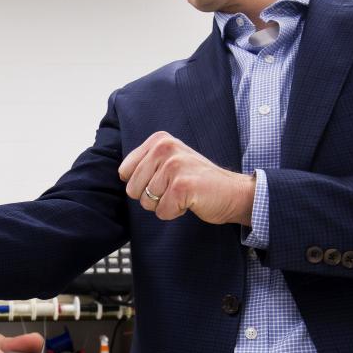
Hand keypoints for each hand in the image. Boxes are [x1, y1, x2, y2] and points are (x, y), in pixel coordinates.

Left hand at [119, 131, 255, 223]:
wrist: (231, 192)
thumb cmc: (198, 180)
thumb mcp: (169, 161)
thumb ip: (146, 163)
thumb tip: (121, 175)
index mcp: (159, 140)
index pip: (125, 172)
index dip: (142, 184)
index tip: (163, 180)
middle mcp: (165, 148)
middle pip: (133, 190)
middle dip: (152, 197)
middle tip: (175, 189)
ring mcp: (174, 166)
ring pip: (146, 202)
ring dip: (165, 204)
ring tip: (183, 194)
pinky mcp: (182, 186)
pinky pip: (162, 211)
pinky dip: (175, 212)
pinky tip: (190, 201)